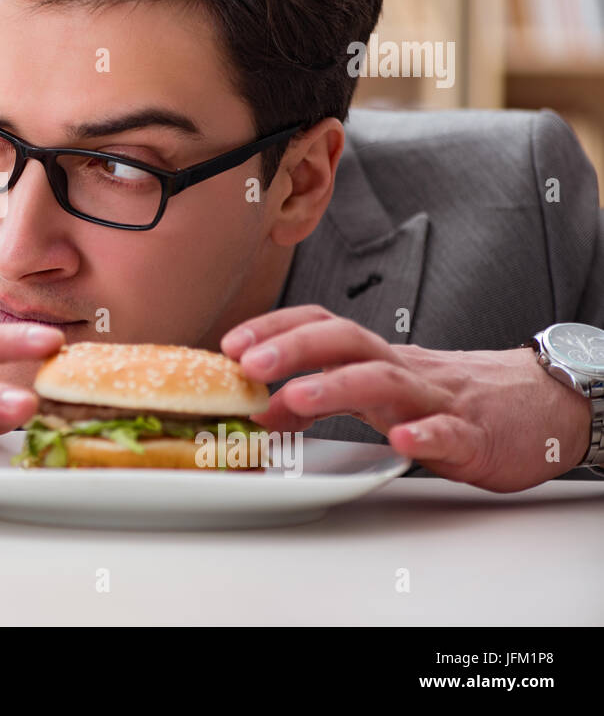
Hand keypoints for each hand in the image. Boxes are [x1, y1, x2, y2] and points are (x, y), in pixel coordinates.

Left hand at [219, 305, 591, 491]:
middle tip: (248, 365)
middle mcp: (401, 369)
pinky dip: (425, 435)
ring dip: (337, 387)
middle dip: (292, 348)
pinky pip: (449, 432)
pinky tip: (403, 442)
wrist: (537, 408)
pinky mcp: (475, 437)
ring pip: (387, 382)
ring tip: (296, 399)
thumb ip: (316, 400)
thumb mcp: (373, 397)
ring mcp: (437, 400)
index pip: (319, 325)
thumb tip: (258, 407)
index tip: (230, 344)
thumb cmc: (444, 400)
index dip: (274, 329)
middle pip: (345, 342)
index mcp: (375, 357)